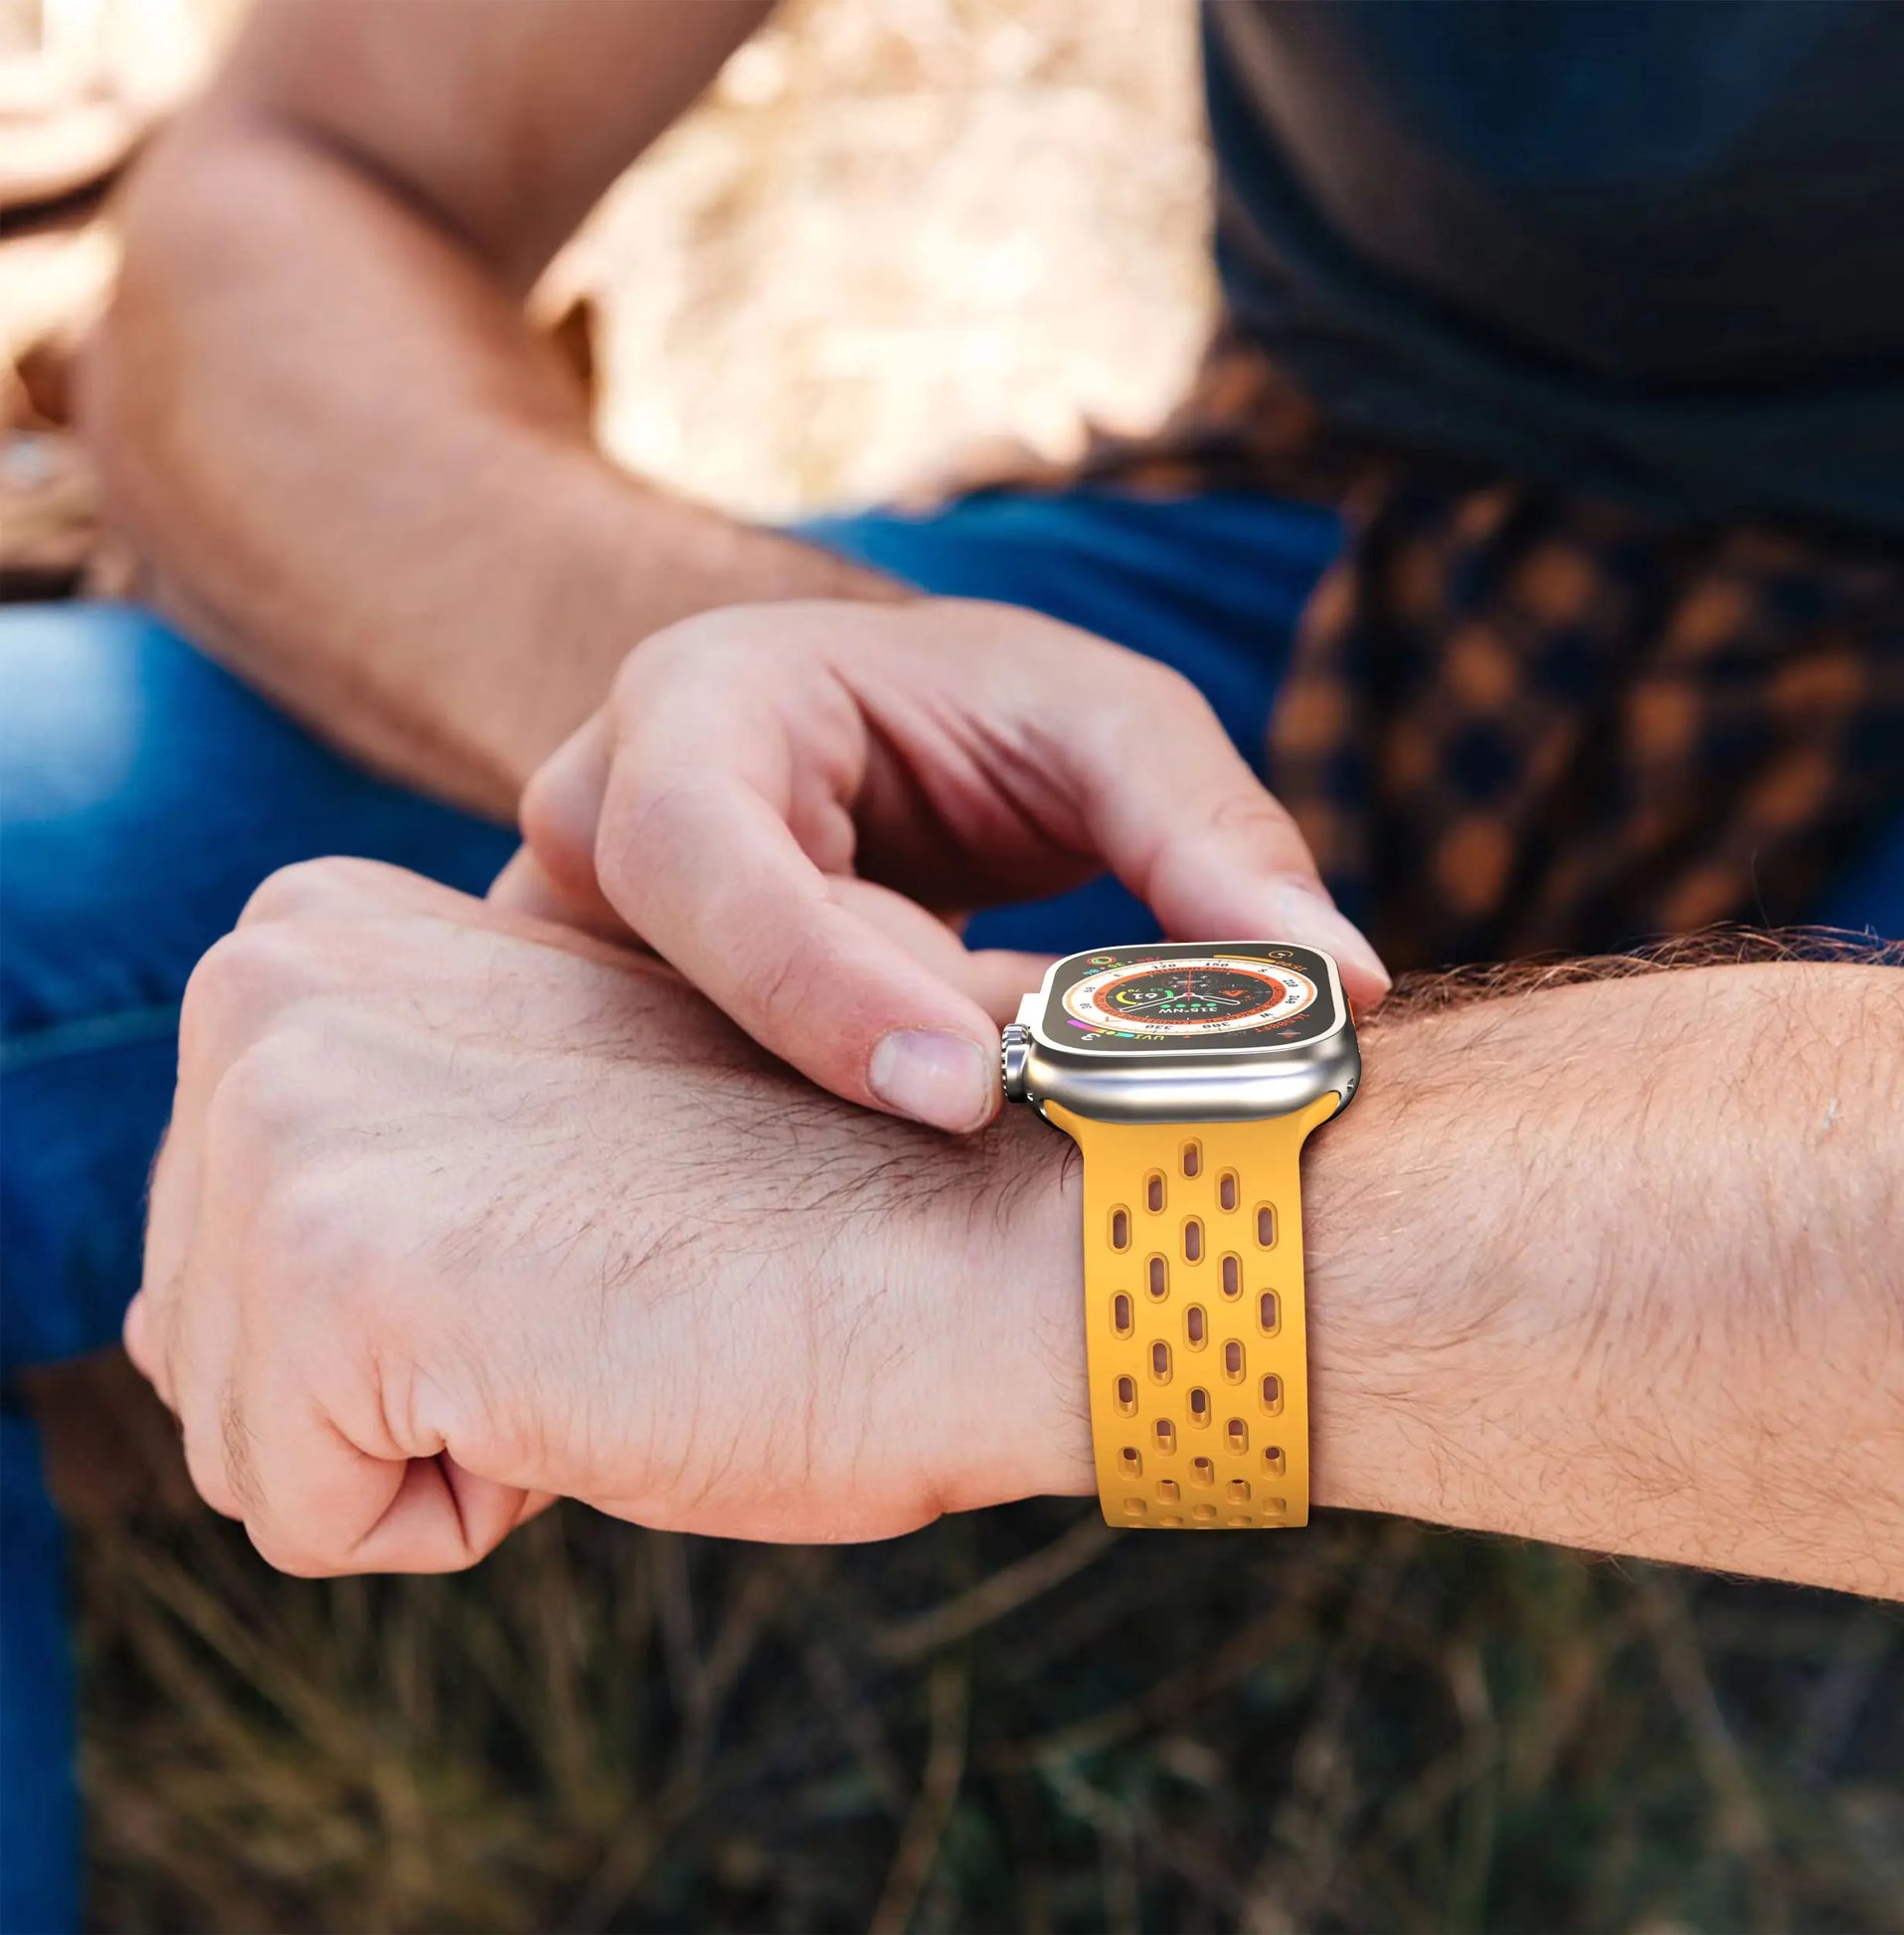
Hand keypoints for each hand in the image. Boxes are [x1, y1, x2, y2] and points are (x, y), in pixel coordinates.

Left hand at [126, 858, 1091, 1575]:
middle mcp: (266, 985)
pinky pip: (300, 1511)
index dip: (415, 1287)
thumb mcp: (522, 1127)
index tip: (582, 1223)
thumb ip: (362, 1150)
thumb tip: (170, 1307)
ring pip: (235, 1427)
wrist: (979, 1236)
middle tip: (599, 1279)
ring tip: (598, 1318)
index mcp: (310, 934)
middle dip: (393, 1371)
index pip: (222, 1224)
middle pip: (202, 1327)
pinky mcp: (342, 1266)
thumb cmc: (789, 1202)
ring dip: (426, 1439)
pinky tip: (592, 1382)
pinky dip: (458, 1510)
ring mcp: (288, 1115)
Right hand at [493, 599, 1387, 1133]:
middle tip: (1012, 1143)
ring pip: (669, 1076)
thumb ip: (1210, 835)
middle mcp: (605, 818)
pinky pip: (687, 1122)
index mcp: (700, 704)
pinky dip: (806, 1149)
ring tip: (970, 1157)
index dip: (816, 983)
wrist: (882, 753)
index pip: (702, 854)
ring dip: (819, 1125)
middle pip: (679, 984)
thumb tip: (1345, 984)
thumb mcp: (1108, 727)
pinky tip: (914, 1176)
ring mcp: (594, 941)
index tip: (962, 1094)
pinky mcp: (622, 1032)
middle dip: (846, 1070)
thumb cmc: (986, 719)